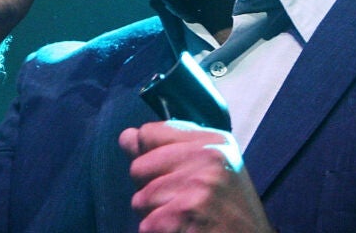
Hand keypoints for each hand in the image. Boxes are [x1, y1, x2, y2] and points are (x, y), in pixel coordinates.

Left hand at [119, 121, 274, 232]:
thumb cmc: (229, 212)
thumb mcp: (208, 171)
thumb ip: (165, 151)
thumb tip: (126, 136)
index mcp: (213, 141)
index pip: (149, 133)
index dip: (150, 159)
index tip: (172, 176)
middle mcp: (208, 157)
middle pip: (139, 167)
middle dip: (151, 191)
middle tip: (183, 205)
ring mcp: (199, 184)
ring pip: (140, 199)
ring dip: (155, 217)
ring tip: (186, 221)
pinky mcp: (189, 212)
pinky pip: (148, 225)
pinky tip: (186, 232)